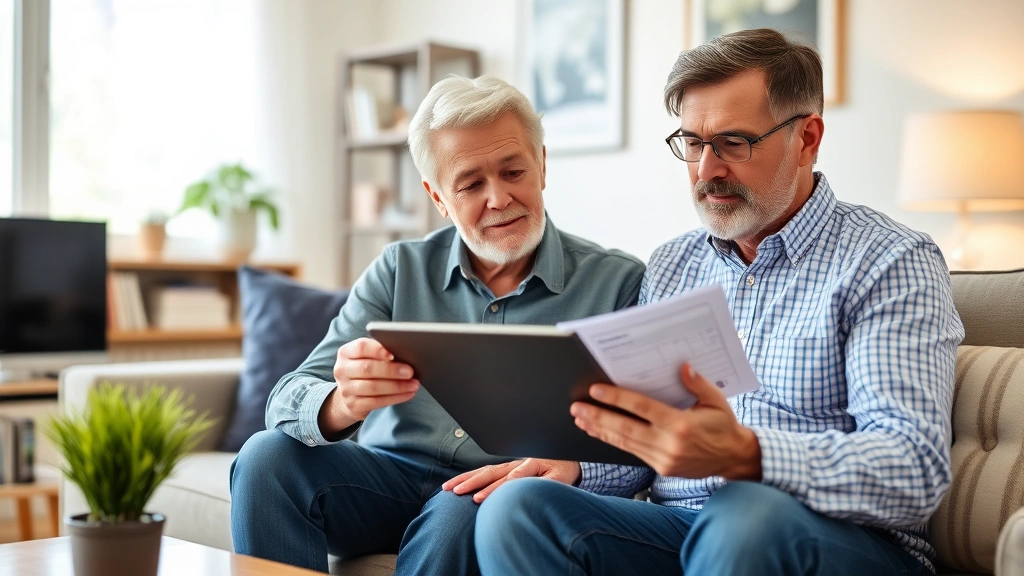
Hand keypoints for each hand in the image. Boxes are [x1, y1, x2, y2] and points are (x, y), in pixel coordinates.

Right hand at [318, 338, 418, 435]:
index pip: (361, 347)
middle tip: (410, 372)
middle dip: (392, 371)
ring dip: (397, 386)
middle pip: (367, 369)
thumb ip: (380, 353)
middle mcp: (342, 369)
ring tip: (414, 384)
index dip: (378, 350)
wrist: (350, 395)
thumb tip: (405, 354)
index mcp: (346, 352)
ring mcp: (345, 389)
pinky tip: (408, 394)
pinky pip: (376, 402)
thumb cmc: (365, 370)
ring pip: (373, 387)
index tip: (394, 354)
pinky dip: (395, 398)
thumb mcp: (367, 357)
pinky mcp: (353, 405)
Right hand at [441, 459, 581, 502]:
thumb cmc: (562, 471)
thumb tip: (527, 491)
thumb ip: (545, 484)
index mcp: (530, 464)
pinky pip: (485, 472)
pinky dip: (470, 477)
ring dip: (465, 479)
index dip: (493, 490)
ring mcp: (508, 465)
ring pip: (484, 471)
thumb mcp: (559, 478)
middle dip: (472, 483)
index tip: (478, 499)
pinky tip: (457, 484)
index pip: (508, 479)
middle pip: (490, 473)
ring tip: (448, 488)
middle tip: (456, 492)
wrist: (565, 459)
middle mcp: (515, 463)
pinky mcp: (505, 468)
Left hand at [570, 363, 760, 479]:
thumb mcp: (716, 401)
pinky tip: (599, 432)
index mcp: (681, 425)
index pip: (641, 409)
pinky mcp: (661, 468)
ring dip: (600, 430)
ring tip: (580, 419)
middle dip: (598, 417)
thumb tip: (683, 366)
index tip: (596, 390)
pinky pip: (632, 452)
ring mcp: (663, 459)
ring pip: (624, 443)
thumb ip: (698, 384)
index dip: (616, 398)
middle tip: (577, 407)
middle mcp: (669, 444)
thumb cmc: (724, 426)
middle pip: (625, 428)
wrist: (733, 459)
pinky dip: (613, 441)